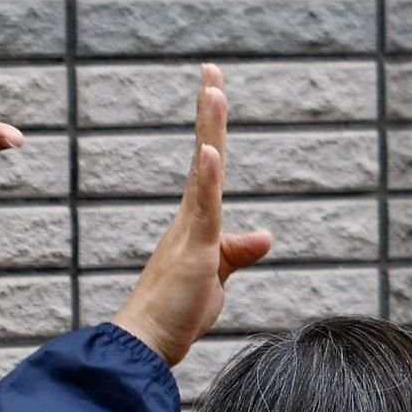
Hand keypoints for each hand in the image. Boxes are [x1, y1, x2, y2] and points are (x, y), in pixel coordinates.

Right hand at [109, 63, 273, 367]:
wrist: (145, 342)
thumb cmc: (176, 312)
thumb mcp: (217, 276)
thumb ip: (238, 253)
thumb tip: (265, 235)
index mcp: (195, 221)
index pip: (209, 167)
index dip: (213, 130)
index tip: (213, 90)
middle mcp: (188, 217)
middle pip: (204, 154)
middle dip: (209, 112)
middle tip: (211, 69)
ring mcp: (189, 230)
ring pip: (202, 171)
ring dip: (208, 130)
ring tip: (212, 89)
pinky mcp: (193, 251)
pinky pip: (203, 209)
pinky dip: (207, 179)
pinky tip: (211, 151)